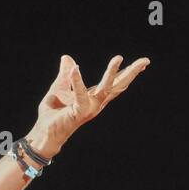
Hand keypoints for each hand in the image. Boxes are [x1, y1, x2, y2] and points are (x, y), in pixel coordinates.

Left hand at [26, 54, 149, 158]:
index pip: (114, 84)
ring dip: (111, 73)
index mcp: (93, 97)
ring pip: (105, 89)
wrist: (43, 132)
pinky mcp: (79, 112)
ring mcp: (89, 109)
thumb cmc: (52, 114)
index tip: (143, 64)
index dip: (127, 73)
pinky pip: (80, 95)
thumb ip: (65, 74)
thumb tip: (66, 58)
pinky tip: (75, 68)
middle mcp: (95, 103)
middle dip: (131, 73)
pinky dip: (77, 81)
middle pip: (118, 86)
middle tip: (146, 61)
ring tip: (118, 58)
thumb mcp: (59, 88)